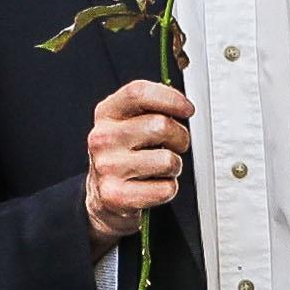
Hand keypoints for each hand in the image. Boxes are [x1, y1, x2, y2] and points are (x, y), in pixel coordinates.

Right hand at [81, 77, 190, 242]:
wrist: (103, 197)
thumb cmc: (124, 155)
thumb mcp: (127, 123)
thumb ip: (150, 108)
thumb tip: (183, 104)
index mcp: (106, 114)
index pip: (138, 93)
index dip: (169, 97)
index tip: (187, 109)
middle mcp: (103, 138)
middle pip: (160, 125)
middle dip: (180, 137)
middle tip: (176, 144)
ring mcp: (108, 167)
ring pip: (168, 160)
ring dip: (174, 166)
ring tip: (161, 168)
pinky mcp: (117, 196)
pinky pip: (166, 189)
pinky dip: (168, 189)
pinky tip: (154, 186)